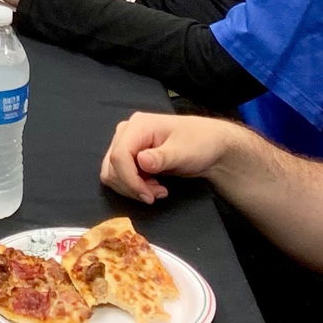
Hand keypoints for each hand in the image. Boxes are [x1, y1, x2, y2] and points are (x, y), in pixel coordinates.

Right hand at [99, 113, 239, 202]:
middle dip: (132, 185)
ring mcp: (126, 144)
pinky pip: (119, 176)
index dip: (129, 180)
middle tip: (156, 194)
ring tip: (157, 191)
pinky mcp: (130, 156)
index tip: (148, 196)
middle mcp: (127, 132)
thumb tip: (141, 161)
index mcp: (138, 126)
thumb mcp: (184, 151)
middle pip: (112, 165)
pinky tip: (153, 186)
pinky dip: (133, 186)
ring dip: (132, 188)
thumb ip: (162, 157)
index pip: (119, 156)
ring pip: (112, 173)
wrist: (210, 146)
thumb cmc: (200, 143)